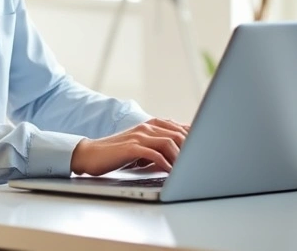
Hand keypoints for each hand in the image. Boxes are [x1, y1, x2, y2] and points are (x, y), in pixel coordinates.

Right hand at [70, 118, 189, 175]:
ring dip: (180, 157)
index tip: (205, 149)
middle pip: (178, 133)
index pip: (179, 127)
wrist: (90, 154)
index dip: (194, 138)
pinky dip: (165, 163)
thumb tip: (179, 154)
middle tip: (200, 162)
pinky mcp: (131, 147)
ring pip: (168, 142)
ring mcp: (139, 136)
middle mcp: (147, 127)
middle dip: (191, 148)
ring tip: (187, 169)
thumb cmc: (117, 153)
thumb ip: (157, 145)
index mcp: (151, 124)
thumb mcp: (140, 146)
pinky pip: (154, 154)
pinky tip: (170, 172)